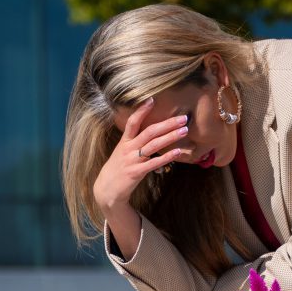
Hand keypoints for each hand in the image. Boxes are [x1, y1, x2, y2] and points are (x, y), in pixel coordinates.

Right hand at [93, 99, 190, 215]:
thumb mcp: (122, 153)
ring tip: (184, 131)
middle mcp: (128, 148)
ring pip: (153, 145)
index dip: (141, 111)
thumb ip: (134, 143)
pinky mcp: (136, 172)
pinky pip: (154, 163)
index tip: (152, 100)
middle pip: (149, 132)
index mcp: (124, 142)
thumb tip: (151, 134)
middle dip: (167, 124)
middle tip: (183, 118)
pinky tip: (177, 152)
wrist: (106, 190)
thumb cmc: (117, 170)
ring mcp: (132, 160)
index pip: (132, 122)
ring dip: (170, 137)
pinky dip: (166, 157)